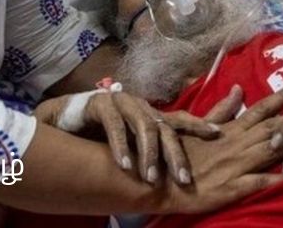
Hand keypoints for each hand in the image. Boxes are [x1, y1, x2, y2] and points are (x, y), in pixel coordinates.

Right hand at [35, 89, 222, 184]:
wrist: (65, 122)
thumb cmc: (101, 135)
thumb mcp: (131, 143)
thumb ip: (153, 150)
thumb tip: (180, 172)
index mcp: (151, 115)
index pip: (180, 119)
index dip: (199, 124)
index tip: (218, 134)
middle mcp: (140, 106)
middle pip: (165, 128)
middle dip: (175, 155)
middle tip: (183, 180)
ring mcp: (121, 103)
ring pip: (143, 126)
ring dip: (148, 155)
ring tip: (150, 178)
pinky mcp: (101, 104)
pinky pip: (114, 126)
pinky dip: (120, 147)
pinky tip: (124, 165)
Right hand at [163, 82, 282, 214]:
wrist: (160, 180)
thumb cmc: (179, 151)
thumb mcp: (197, 124)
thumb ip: (222, 110)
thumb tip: (238, 88)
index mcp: (231, 130)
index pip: (261, 109)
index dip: (282, 97)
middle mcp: (238, 144)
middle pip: (273, 128)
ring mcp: (236, 166)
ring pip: (270, 153)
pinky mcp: (232, 188)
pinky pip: (256, 183)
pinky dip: (273, 179)